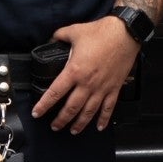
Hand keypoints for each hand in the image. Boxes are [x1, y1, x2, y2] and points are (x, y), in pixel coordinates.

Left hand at [31, 15, 138, 133]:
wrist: (125, 33)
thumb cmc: (101, 32)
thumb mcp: (74, 31)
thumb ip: (59, 36)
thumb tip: (51, 39)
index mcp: (74, 71)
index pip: (54, 93)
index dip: (44, 105)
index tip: (37, 113)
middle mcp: (87, 83)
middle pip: (71, 108)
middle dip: (60, 120)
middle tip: (54, 126)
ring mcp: (102, 88)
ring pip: (88, 112)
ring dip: (79, 123)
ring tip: (72, 130)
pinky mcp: (114, 88)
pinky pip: (108, 108)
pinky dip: (104, 119)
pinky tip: (99, 127)